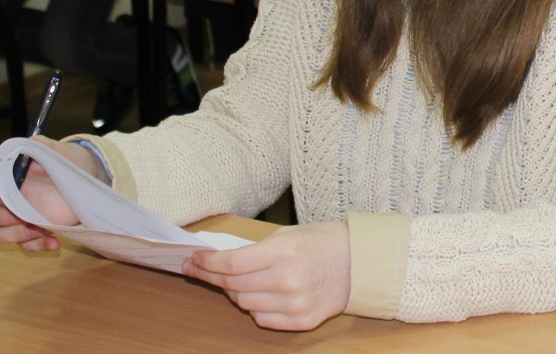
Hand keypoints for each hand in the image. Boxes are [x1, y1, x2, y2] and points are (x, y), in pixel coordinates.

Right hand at [0, 136, 102, 251]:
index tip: (8, 199)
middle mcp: (2, 195)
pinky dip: (36, 246)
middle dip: (1, 218)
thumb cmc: (66, 159)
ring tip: (44, 230)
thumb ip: (41, 147)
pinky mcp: (27, 229)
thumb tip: (28, 147)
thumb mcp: (57, 150)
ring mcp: (13, 214)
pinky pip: (21, 245)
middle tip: (26, 218)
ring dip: (17, 235)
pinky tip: (54, 241)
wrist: (85, 175)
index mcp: (3, 171)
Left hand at [184, 222, 351, 330]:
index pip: (232, 263)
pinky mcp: (302, 321)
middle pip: (233, 285)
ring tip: (241, 280)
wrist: (361, 263)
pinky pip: (262, 319)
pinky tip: (263, 294)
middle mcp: (288, 280)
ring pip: (245, 303)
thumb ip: (256, 249)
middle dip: (214, 276)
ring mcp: (295, 304)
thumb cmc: (324, 242)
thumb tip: (220, 260)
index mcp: (284, 252)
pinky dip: (256, 307)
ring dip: (236, 292)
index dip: (207, 263)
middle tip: (204, 269)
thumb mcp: (289, 234)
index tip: (194, 260)